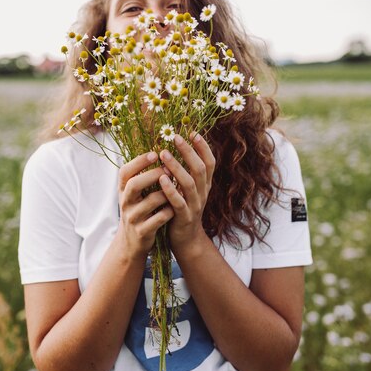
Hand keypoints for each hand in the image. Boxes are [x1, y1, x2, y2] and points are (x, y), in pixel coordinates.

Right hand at [116, 151, 173, 257]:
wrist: (131, 242)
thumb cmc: (139, 210)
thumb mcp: (135, 194)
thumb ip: (142, 175)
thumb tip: (159, 151)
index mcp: (123, 190)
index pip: (125, 172)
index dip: (139, 161)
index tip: (155, 153)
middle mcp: (125, 202)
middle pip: (134, 185)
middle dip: (152, 175)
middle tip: (168, 169)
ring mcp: (133, 218)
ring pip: (149, 202)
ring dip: (165, 194)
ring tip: (176, 188)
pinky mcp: (142, 232)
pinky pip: (157, 220)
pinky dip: (168, 212)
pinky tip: (175, 208)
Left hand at [158, 133, 215, 249]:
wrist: (185, 238)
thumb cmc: (182, 207)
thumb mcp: (188, 189)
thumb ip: (186, 171)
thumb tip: (179, 146)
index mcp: (204, 184)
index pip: (209, 162)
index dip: (203, 147)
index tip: (192, 132)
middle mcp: (203, 192)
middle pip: (200, 169)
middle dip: (188, 151)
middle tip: (175, 137)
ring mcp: (195, 205)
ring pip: (189, 184)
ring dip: (176, 167)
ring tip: (163, 154)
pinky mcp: (184, 217)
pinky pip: (179, 202)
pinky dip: (171, 190)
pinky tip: (161, 179)